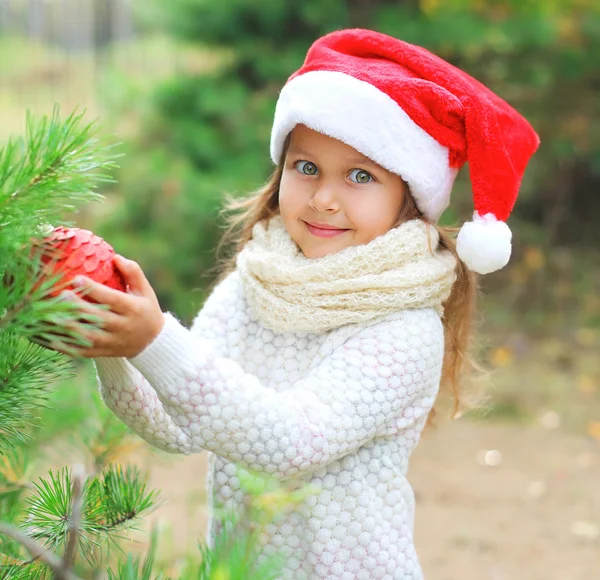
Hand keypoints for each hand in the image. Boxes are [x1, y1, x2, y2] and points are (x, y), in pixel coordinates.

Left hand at [50, 255, 164, 358]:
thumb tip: (115, 257)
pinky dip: (65, 346)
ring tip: (50, 315)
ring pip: (87, 337)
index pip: (112, 299)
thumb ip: (133, 272)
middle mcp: (123, 327)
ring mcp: (112, 342)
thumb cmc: (146, 310)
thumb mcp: (145, 291)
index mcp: (133, 310)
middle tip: (60, 294)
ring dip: (68, 327)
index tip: (77, 278)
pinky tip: (48, 337)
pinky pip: (81, 351)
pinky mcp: (104, 352)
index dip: (94, 290)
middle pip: (97, 318)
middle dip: (77, 306)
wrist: (153, 342)